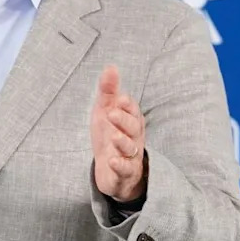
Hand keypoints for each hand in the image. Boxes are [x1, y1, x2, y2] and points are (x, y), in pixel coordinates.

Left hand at [90, 65, 146, 202]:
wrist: (111, 171)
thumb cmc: (110, 136)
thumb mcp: (105, 111)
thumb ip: (108, 91)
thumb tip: (111, 67)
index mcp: (131, 122)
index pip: (133, 112)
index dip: (128, 106)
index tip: (120, 99)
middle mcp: (134, 138)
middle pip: (133, 129)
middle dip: (124, 121)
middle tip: (112, 114)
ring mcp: (130, 157)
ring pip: (130, 149)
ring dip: (122, 142)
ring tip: (113, 137)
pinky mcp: (122, 174)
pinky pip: (124, 170)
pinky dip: (119, 166)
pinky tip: (112, 161)